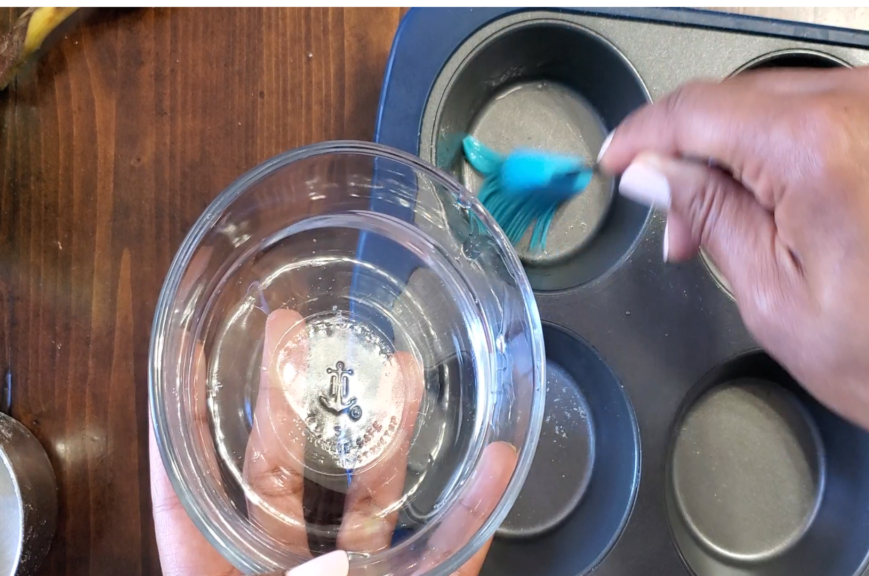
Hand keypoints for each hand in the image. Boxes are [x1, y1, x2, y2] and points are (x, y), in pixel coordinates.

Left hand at [150, 309, 516, 574]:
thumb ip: (236, 552)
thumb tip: (262, 510)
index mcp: (231, 569)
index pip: (191, 492)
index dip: (183, 421)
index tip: (184, 351)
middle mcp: (295, 567)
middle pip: (288, 474)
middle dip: (293, 395)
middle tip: (292, 324)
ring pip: (376, 500)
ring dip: (394, 431)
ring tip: (405, 368)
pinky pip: (451, 553)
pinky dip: (478, 511)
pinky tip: (499, 462)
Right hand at [600, 64, 868, 528]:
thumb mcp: (773, 296)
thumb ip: (707, 214)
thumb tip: (655, 173)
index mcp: (821, 143)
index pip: (696, 110)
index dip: (642, 137)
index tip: (619, 162)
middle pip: (741, 100)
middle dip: (695, 157)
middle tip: (679, 227)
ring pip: (790, 102)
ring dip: (750, 153)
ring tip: (745, 226)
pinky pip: (846, 110)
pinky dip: (807, 146)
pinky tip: (800, 202)